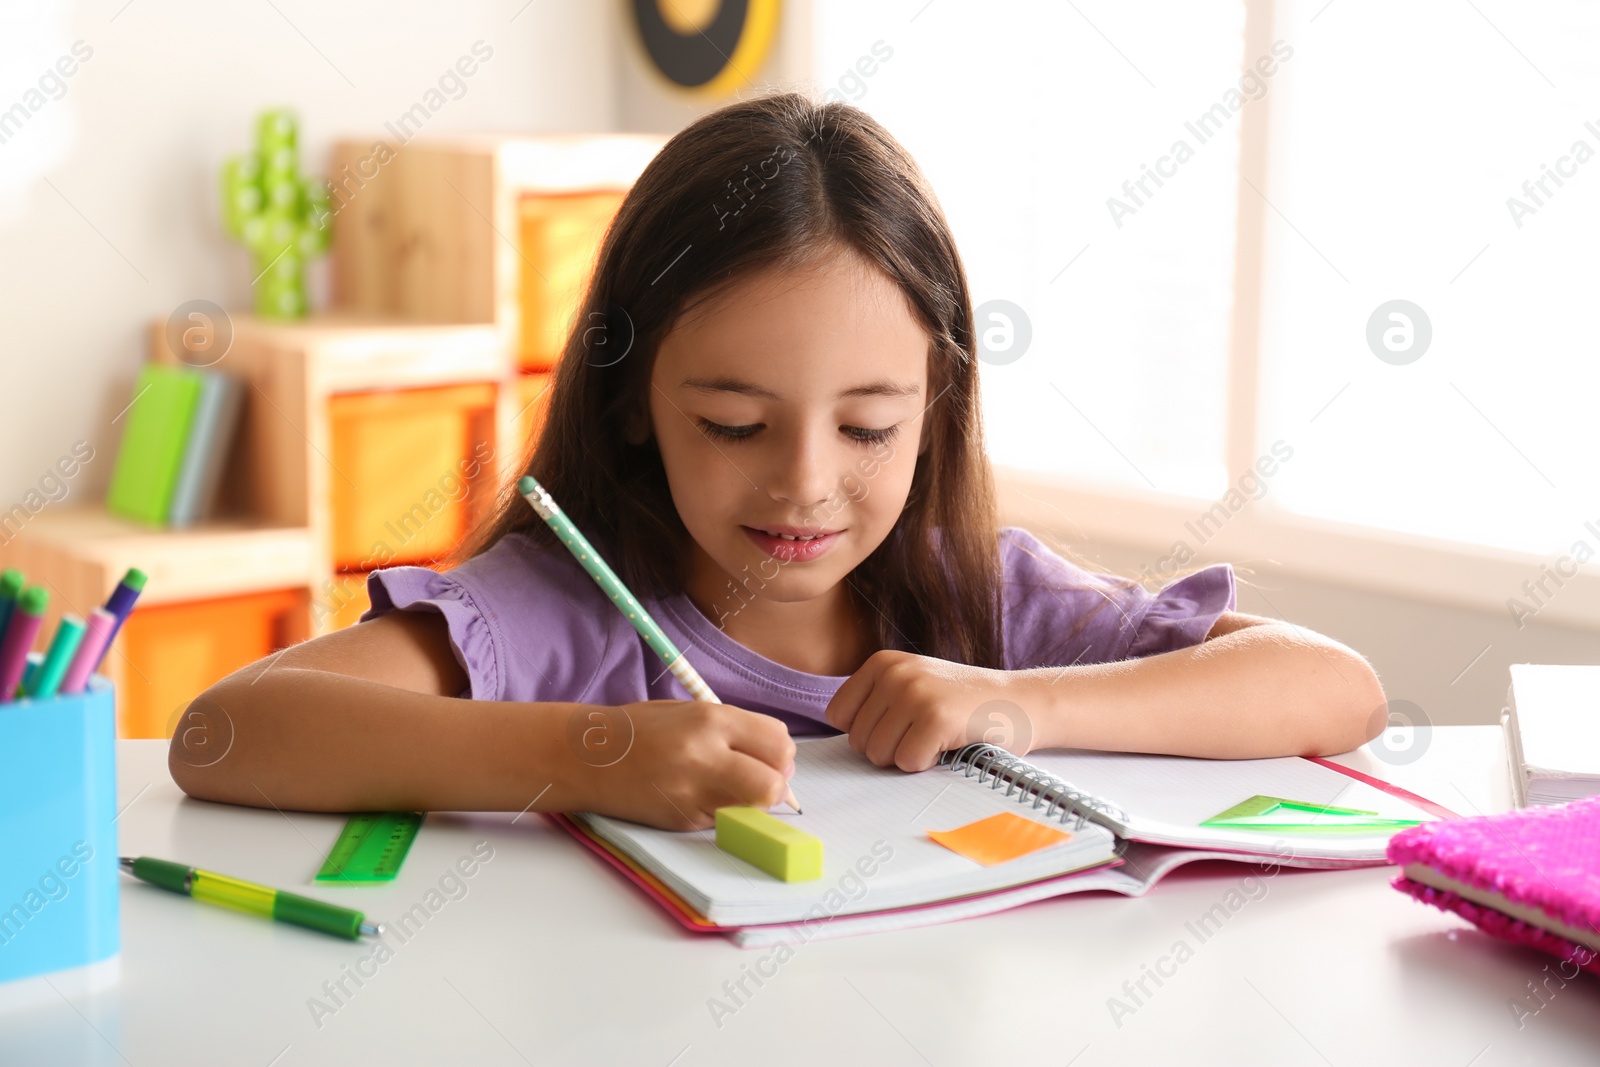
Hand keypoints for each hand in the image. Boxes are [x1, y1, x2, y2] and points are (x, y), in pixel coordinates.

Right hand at [577, 700, 795, 830]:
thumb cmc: (642, 729)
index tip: (771, 756)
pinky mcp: (682, 821)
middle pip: (773, 784)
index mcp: (711, 720)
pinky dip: (723, 812)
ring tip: (727, 786)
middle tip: (760, 777)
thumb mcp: (693, 712)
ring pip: (752, 808)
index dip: (780, 754)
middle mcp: (705, 756)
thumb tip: (780, 760)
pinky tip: (699, 796)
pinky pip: (723, 820)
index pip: (778, 743)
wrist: (586, 756)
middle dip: (775, 783)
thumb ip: (737, 731)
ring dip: (751, 801)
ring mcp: (693, 793)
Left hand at [824, 650, 1024, 771]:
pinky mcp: (936, 718)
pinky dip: (928, 764)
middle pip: (858, 740)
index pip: (838, 716)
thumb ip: (875, 704)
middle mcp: (894, 673)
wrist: (1021, 702)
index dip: (868, 732)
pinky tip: (950, 743)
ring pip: (879, 755)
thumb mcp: (911, 687)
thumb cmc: (962, 705)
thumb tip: (839, 738)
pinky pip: (907, 762)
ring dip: (908, 757)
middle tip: (925, 733)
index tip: (901, 725)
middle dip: (890, 749)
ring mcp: (915, 693)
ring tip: (937, 736)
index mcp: (882, 663)